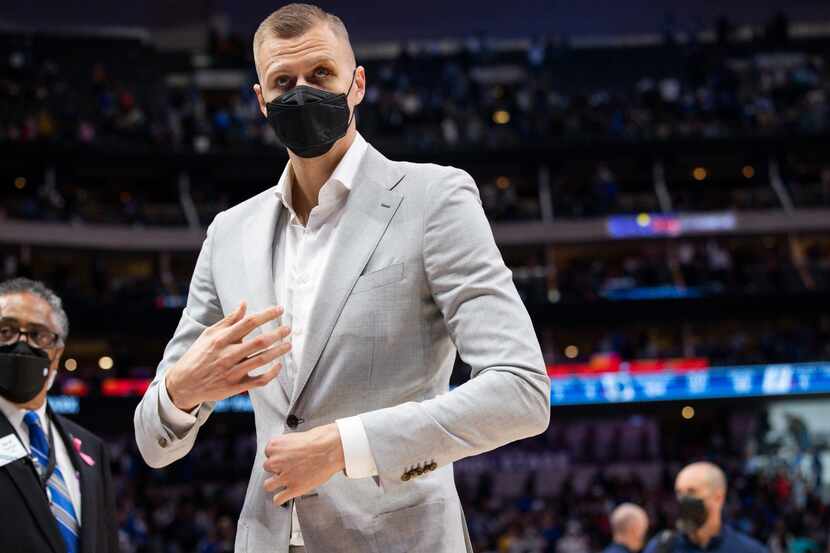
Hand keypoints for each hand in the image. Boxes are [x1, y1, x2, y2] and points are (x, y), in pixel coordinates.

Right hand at [165, 302, 290, 410]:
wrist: (184, 383)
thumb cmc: (198, 355)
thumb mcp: (209, 334)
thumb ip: (229, 320)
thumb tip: (244, 304)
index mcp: (221, 339)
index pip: (249, 323)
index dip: (267, 314)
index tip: (279, 309)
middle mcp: (228, 355)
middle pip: (259, 341)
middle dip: (277, 333)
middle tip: (288, 328)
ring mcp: (232, 371)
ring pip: (261, 359)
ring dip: (278, 351)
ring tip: (288, 345)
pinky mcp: (236, 386)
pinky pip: (259, 380)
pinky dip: (271, 373)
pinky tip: (278, 366)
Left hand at [263, 423, 345, 505]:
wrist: (331, 449)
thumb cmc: (319, 440)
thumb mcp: (297, 437)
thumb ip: (287, 446)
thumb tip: (287, 451)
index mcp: (275, 446)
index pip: (268, 453)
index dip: (277, 456)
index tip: (284, 457)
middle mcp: (276, 462)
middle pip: (267, 468)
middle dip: (277, 468)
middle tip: (288, 467)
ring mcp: (284, 476)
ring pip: (268, 485)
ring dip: (274, 484)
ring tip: (282, 482)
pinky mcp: (294, 488)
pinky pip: (278, 499)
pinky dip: (279, 499)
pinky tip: (283, 497)